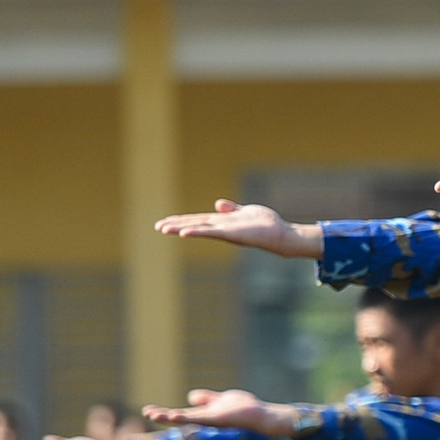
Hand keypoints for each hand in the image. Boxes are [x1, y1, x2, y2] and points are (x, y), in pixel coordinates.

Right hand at [143, 389, 300, 436]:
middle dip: (163, 416)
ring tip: (154, 415)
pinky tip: (174, 415)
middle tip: (145, 413)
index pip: (181, 413)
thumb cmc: (244, 409)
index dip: (165, 412)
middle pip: (180, 418)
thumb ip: (206, 399)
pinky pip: (200, 419)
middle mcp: (205, 419)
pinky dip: (186, 417)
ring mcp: (211, 420)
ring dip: (170, 418)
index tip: (148, 410)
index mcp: (205, 414)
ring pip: (186, 419)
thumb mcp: (220, 400)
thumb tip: (190, 396)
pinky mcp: (218, 419)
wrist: (261, 416)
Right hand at [154, 200, 321, 258]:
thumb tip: (217, 204)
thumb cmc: (266, 224)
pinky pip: (212, 232)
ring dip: (181, 229)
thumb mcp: (245, 212)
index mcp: (223, 222)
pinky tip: (184, 233)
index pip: (198, 220)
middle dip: (176, 225)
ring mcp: (226, 231)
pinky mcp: (233, 234)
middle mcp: (222, 228)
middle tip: (157, 227)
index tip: (166, 221)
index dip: (182, 220)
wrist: (281, 234)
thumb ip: (231, 209)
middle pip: (194, 224)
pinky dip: (198, 232)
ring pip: (199, 229)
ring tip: (164, 229)